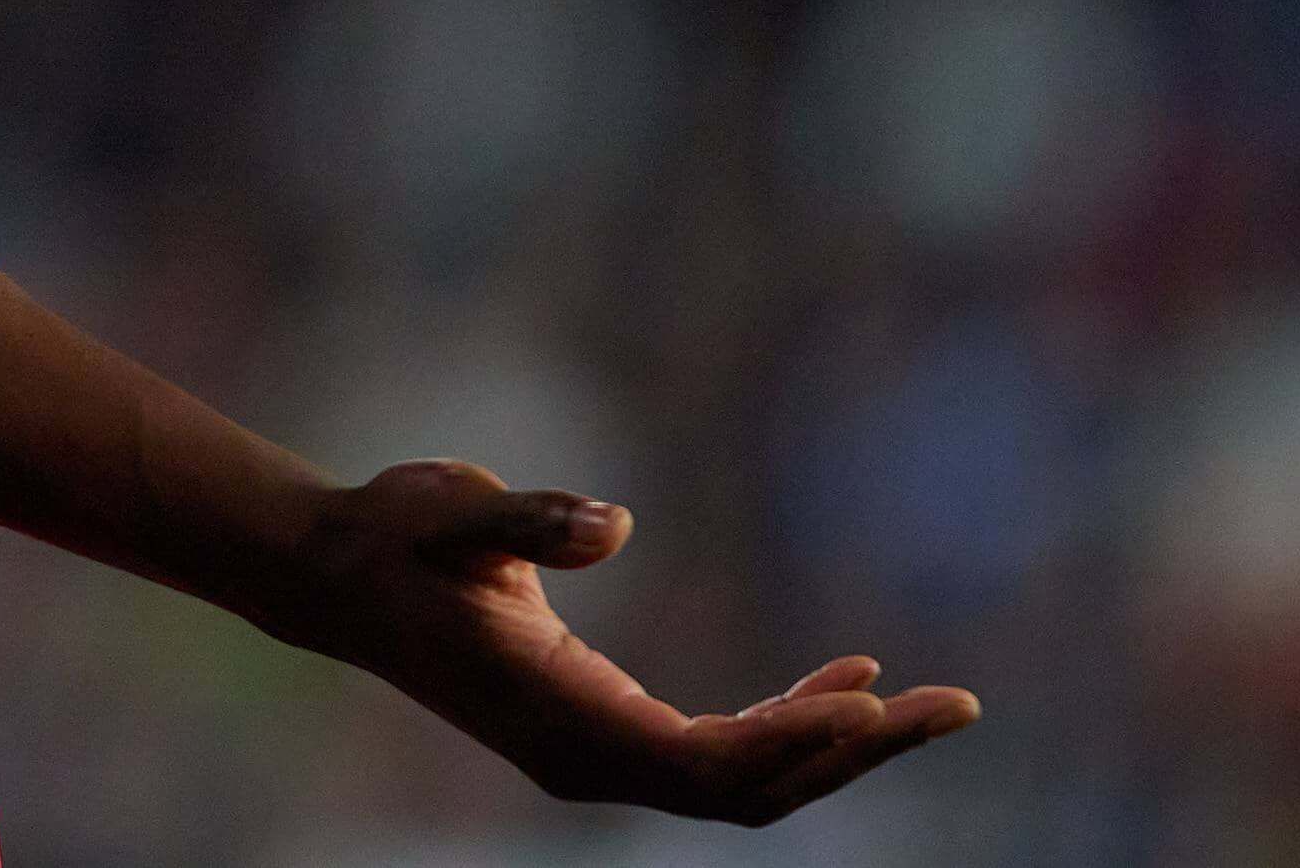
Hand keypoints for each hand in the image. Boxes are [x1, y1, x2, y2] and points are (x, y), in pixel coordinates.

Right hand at [273, 462, 978, 824]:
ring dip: (840, 749)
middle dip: (857, 753)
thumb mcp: (452, 510)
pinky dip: (793, 728)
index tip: (875, 703)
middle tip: (959, 705)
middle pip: (750, 790)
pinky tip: (846, 680)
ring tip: (931, 702)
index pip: (702, 763)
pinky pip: (723, 757)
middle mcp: (587, 758)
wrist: (340, 577)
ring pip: (747, 784)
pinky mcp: (608, 732)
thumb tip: (614, 524)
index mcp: (557, 716)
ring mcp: (600, 755)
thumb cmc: (396, 534)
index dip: (793, 742)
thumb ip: (531, 520)